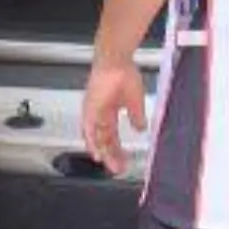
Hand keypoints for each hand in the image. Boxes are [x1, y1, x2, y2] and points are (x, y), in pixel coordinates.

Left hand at [81, 58, 148, 176]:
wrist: (116, 60)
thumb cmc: (124, 73)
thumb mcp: (135, 101)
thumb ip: (136, 117)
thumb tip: (140, 129)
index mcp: (109, 110)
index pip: (112, 135)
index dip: (117, 149)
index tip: (123, 160)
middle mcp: (99, 113)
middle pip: (104, 139)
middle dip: (111, 155)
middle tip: (118, 168)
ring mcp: (94, 111)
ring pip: (96, 137)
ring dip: (103, 152)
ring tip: (109, 165)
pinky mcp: (89, 108)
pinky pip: (88, 129)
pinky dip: (92, 142)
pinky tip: (96, 153)